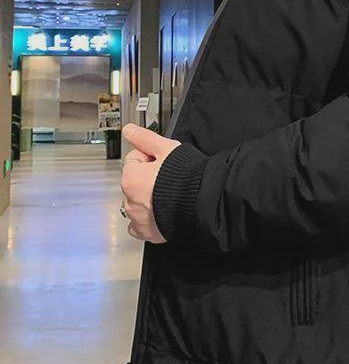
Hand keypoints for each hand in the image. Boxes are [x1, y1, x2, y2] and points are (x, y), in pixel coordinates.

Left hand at [120, 123, 180, 242]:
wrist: (203, 202)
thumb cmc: (187, 176)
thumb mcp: (167, 148)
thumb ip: (145, 138)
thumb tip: (130, 131)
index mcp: (131, 178)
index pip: (134, 160)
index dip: (152, 157)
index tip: (165, 160)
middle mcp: (130, 200)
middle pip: (136, 183)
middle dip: (149, 179)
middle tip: (169, 177)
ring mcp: (139, 219)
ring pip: (138, 204)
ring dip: (149, 199)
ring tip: (170, 194)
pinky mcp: (150, 233)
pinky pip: (142, 226)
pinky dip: (149, 220)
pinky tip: (162, 213)